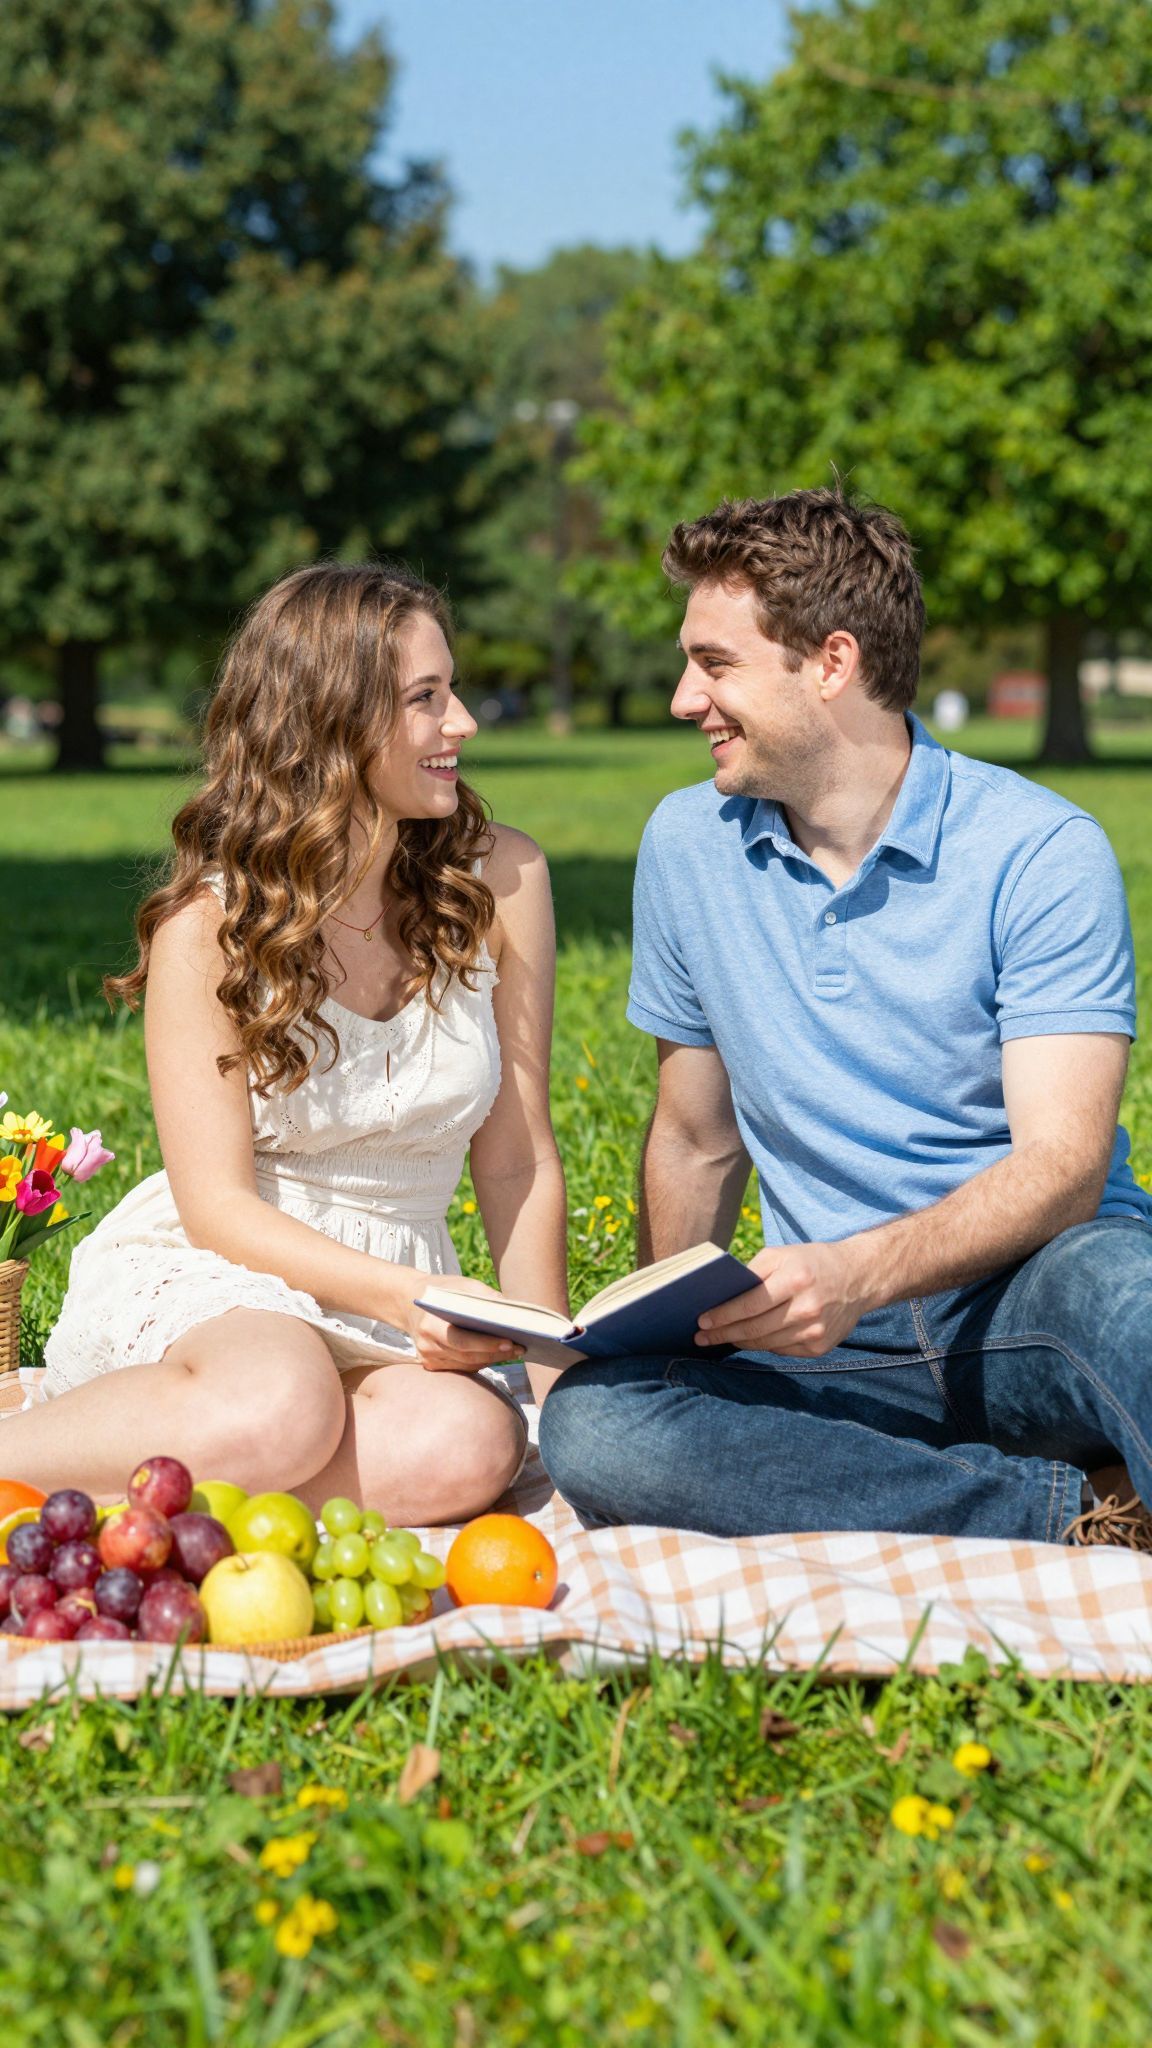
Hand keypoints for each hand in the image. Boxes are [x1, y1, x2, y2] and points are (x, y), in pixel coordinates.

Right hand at [400, 1274, 525, 1374]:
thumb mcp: (460, 1285)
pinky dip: (480, 1361)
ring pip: (467, 1365)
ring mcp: (428, 1358)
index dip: (487, 1344)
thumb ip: (484, 1296)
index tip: (510, 1342)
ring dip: (492, 1359)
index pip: (462, 1341)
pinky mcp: (431, 1364)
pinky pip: (461, 1367)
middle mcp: (426, 1346)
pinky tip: (496, 1354)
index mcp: (429, 1325)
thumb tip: (512, 1311)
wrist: (408, 1301)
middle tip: (520, 1348)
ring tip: (514, 1351)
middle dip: (496, 1353)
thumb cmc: (440, 1291)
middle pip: (467, 1356)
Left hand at [695, 1240, 870, 1357]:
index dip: (723, 1315)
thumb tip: (721, 1296)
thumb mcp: (782, 1254)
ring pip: (766, 1344)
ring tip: (721, 1338)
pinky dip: (764, 1344)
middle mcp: (808, 1308)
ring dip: (740, 1342)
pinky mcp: (820, 1347)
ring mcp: (816, 1331)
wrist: (859, 1277)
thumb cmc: (812, 1262)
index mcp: (796, 1279)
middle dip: (724, 1334)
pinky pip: (782, 1350)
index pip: (750, 1304)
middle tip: (701, 1337)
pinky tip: (750, 1339)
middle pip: (755, 1328)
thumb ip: (752, 1273)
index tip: (702, 1322)